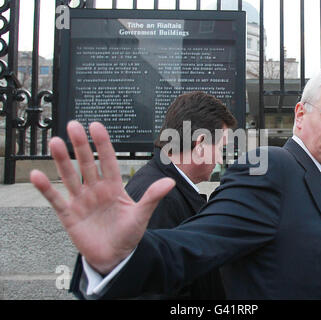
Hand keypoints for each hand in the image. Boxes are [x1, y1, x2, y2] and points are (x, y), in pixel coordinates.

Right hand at [30, 121, 174, 274]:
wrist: (115, 257)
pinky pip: (55, 200)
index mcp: (114, 187)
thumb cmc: (128, 235)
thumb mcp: (141, 216)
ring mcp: (81, 201)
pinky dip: (45, 188)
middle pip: (87, 164)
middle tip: (74, 125)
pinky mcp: (69, 215)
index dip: (103, 144)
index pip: (109, 161)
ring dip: (62, 160)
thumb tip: (170, 182)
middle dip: (81, 145)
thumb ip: (152, 198)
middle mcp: (96, 190)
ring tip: (55, 142)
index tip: (96, 126)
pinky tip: (36, 175)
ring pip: (70, 177)